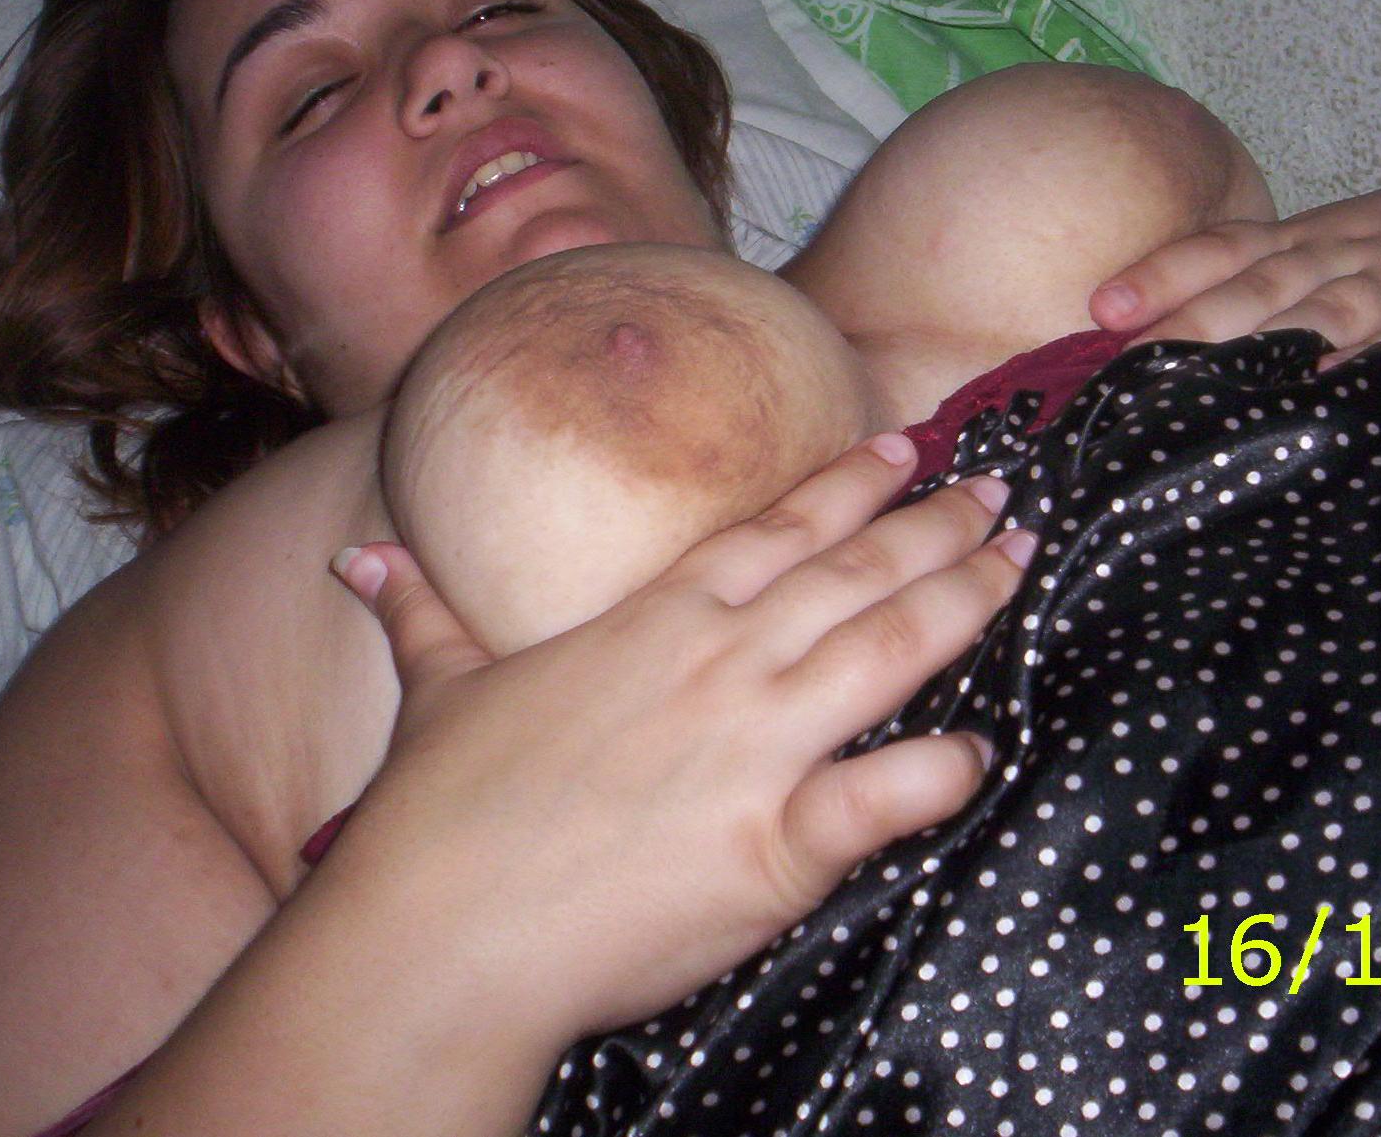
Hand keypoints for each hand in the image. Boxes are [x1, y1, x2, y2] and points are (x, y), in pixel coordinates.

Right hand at [329, 434, 1031, 1044]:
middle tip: (1006, 490)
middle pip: (855, 573)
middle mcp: (720, 665)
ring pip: (888, 649)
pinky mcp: (776, 846)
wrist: (438, 934)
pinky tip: (983, 752)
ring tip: (1022, 560)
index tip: (910, 446)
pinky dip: (942, 773)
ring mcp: (755, 749)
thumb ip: (420, 613)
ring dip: (964, 601)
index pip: (777, 529)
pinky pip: (885, 796)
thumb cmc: (438, 813)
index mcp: (656, 620)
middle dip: (939, 526)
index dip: (853, 484)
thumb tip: (358, 554)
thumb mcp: (437, 690)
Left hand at [1089, 173, 1380, 372]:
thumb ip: (1251, 287)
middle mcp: (1344, 260)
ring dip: (1273, 341)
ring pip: (1329, 313)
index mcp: (1304, 242)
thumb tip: (1144, 337)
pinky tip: (1337, 384)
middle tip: (1136, 360)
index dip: (1164, 273)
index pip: (1224, 249)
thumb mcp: (1326, 257)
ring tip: (1213, 379)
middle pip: (1263, 287)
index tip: (1103, 307)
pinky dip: (1380, 359)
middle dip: (1198, 322)